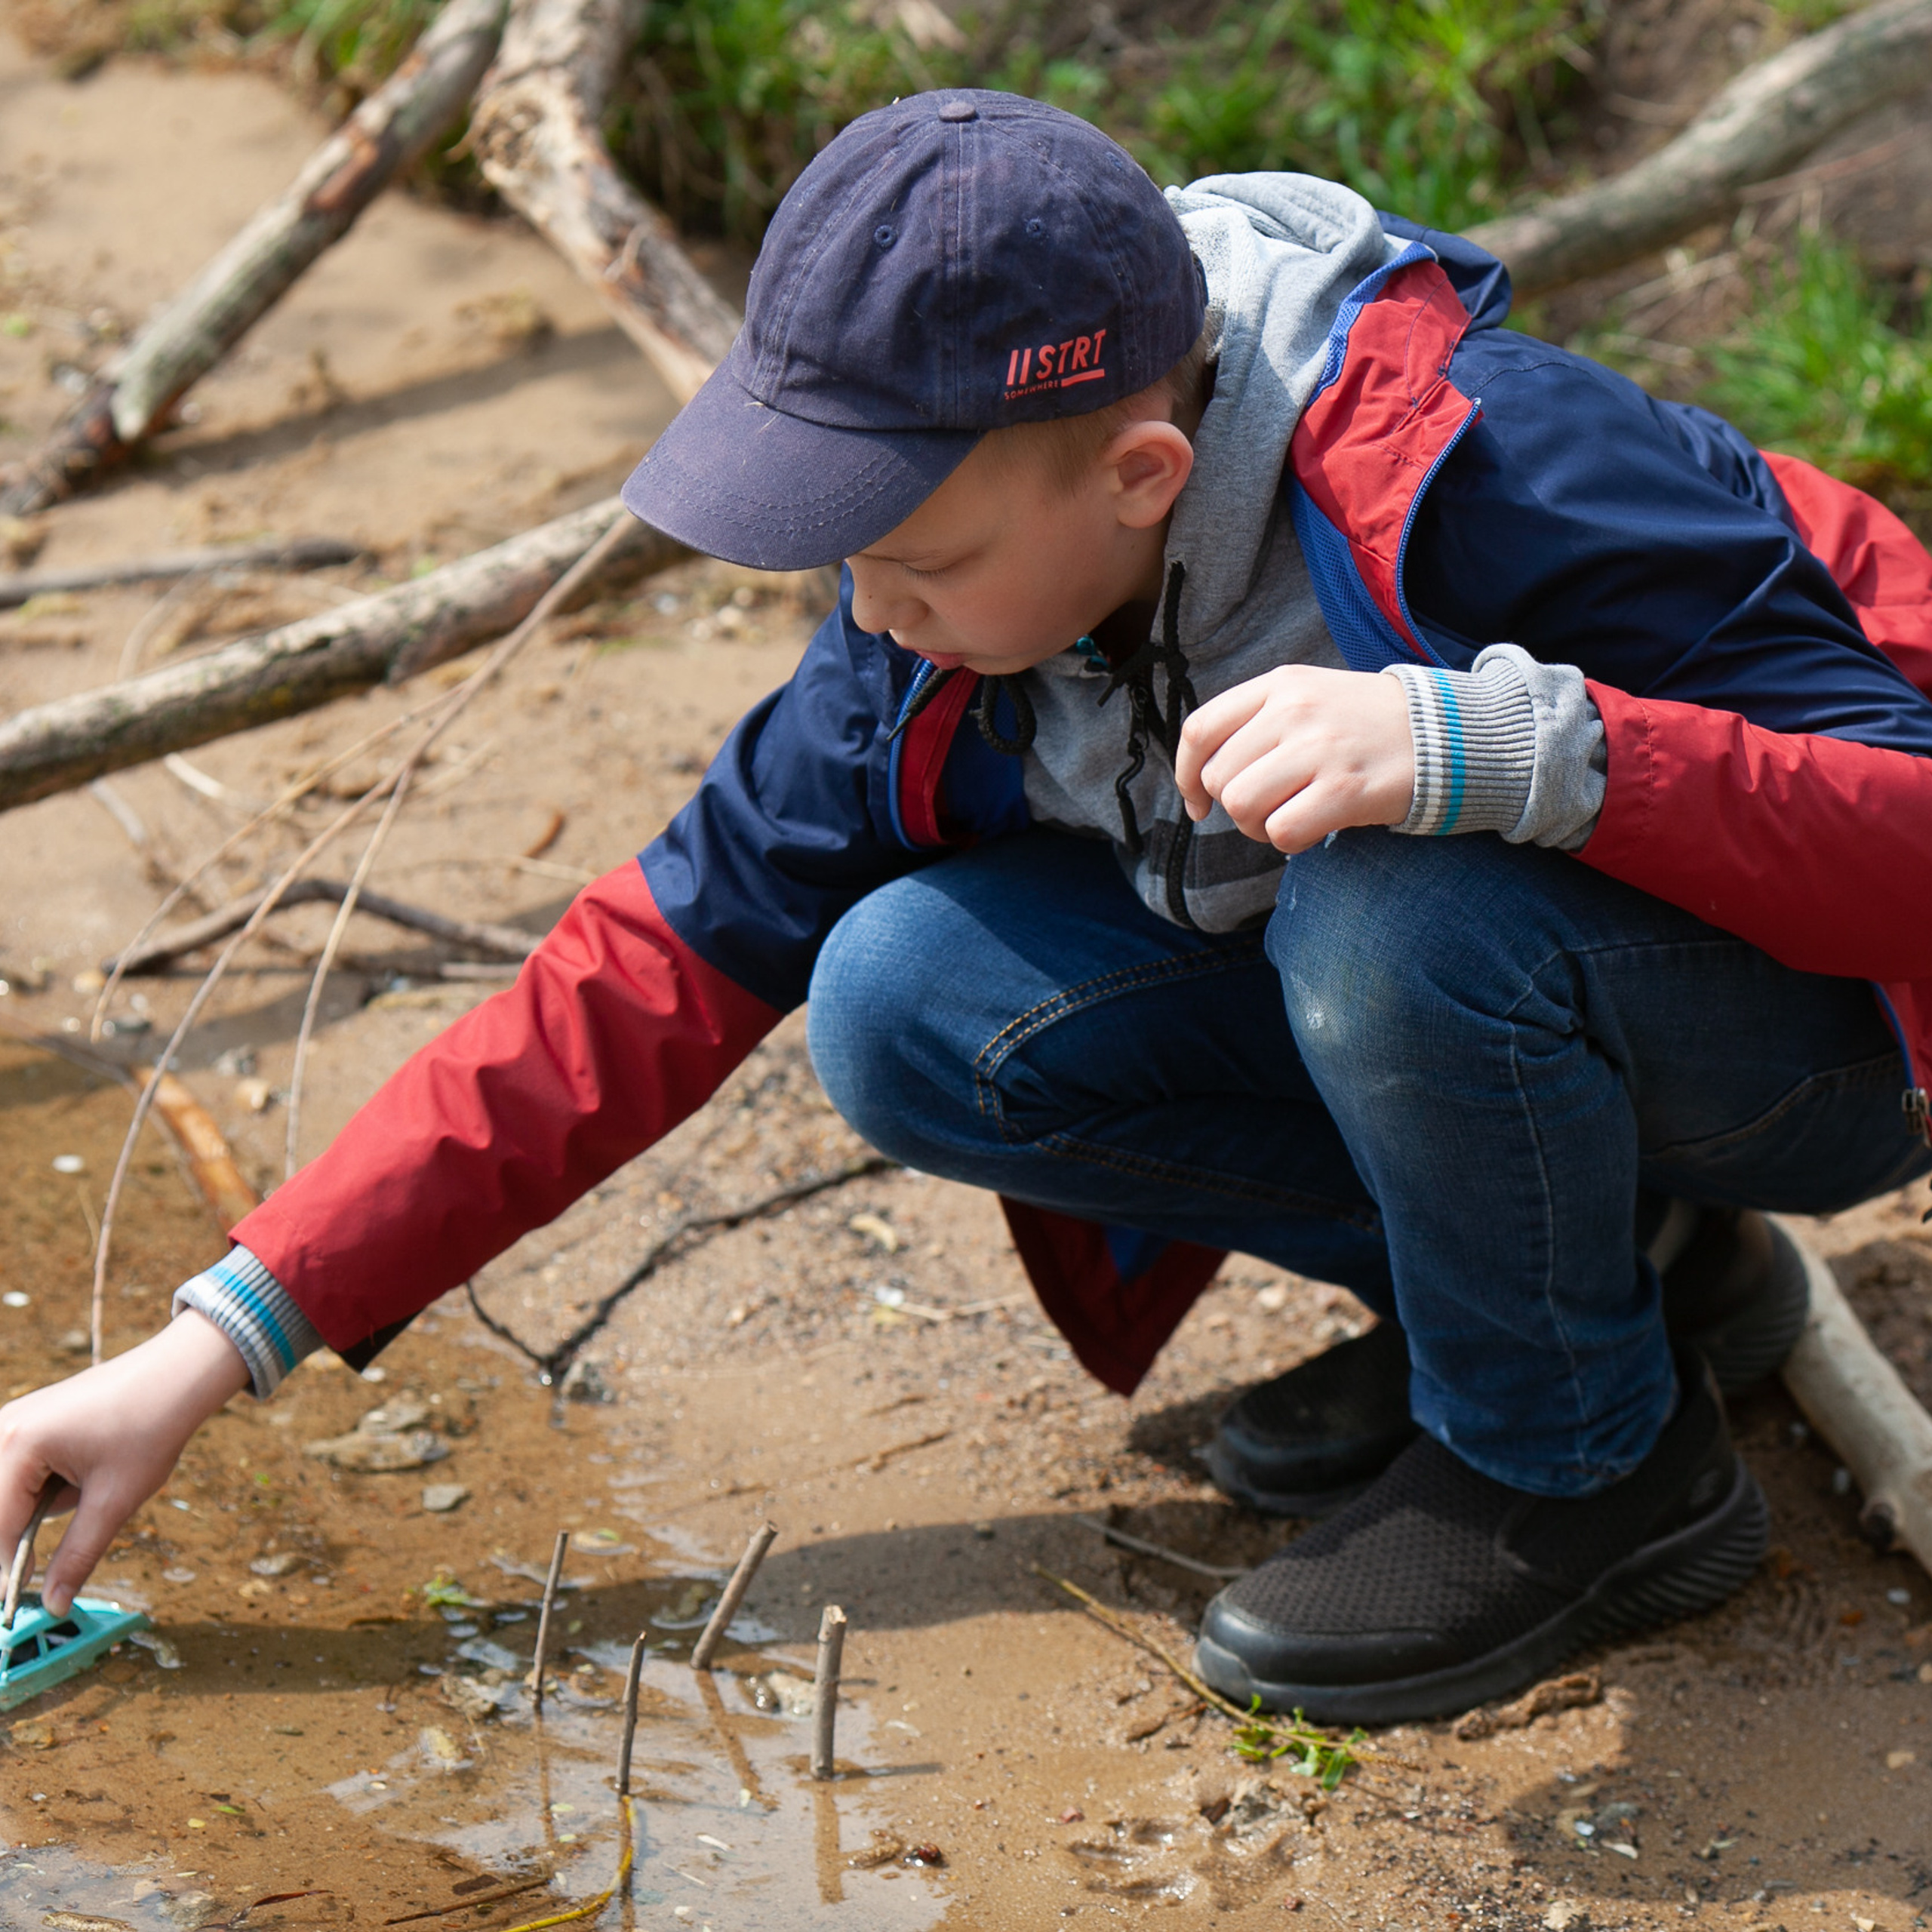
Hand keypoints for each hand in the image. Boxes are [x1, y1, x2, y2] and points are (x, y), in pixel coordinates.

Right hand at [0, 1311, 250, 1614]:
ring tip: (88, 1485)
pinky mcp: (25, 1423)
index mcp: (17, 1445)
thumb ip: (77, 1555)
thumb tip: (52, 1606)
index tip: (17, 1605)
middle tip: (61, 1540)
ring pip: (6, 1493)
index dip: (7, 1572)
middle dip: (16, 1539)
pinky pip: (17, 1474)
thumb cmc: (150, 1427)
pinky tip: (82, 1474)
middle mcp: (4, 1429)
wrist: (177, 1373)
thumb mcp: (115, 1500)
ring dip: (32, 1512)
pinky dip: (40, 1490)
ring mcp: (11, 1422)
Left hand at [1174, 665, 1414, 853]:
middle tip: (1270, 809)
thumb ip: (1257, 723)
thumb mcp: (1309, 698)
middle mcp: (1294, 710)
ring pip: (1242, 806)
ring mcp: (1320, 748)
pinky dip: (1289, 841)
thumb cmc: (1366, 725)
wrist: (1447, 732)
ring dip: (1258, 827)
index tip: (1199, 803)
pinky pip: (1281, 831)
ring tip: (1290, 818)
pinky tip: (1314, 828)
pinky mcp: (1345, 789)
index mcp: (1279, 685)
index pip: (1199, 730)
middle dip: (1234, 808)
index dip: (1186, 775)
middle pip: (1218, 778)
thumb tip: (1203, 777)